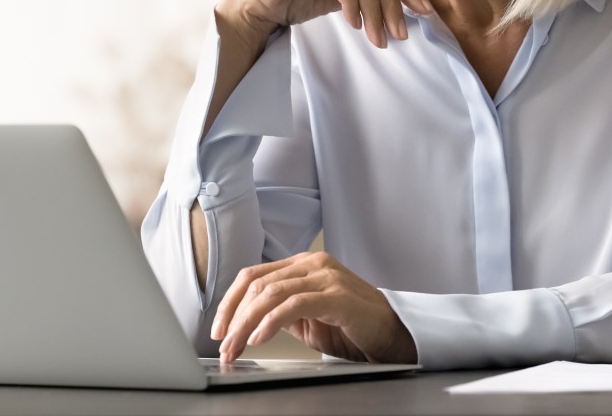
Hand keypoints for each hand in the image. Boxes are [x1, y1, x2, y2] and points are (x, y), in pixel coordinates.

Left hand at [210, 252, 417, 363]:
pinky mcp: (337, 296)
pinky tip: (260, 338)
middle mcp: (313, 264)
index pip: (254, 275)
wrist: (392, 335)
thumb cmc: (351, 328)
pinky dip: (270, 322)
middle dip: (234, 317)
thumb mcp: (306, 318)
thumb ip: (280, 310)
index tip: (219, 329)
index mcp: (303, 265)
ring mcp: (326, 276)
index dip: (230, 302)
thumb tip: (245, 321)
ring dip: (246, 323)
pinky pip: (294, 304)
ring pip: (271, 293)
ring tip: (237, 347)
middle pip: (258, 283)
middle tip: (223, 346)